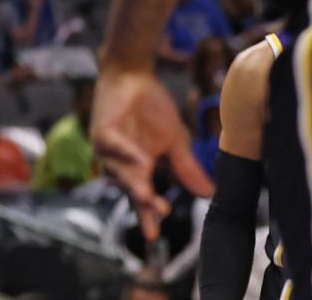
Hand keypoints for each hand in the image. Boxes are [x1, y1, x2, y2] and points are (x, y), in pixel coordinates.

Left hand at [90, 67, 211, 238]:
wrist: (135, 75)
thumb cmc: (152, 108)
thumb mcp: (176, 141)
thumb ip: (187, 168)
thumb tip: (209, 194)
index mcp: (139, 168)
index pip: (142, 197)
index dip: (147, 216)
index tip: (154, 237)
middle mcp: (121, 162)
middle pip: (130, 189)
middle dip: (143, 203)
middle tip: (158, 215)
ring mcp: (109, 147)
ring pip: (118, 171)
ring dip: (133, 182)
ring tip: (148, 195)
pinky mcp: (102, 129)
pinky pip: (112, 144)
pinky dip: (127, 153)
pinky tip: (143, 162)